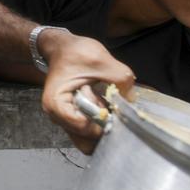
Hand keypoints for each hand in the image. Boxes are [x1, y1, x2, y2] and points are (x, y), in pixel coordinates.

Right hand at [40, 31, 134, 153]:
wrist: (62, 48)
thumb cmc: (75, 53)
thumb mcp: (100, 59)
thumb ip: (120, 79)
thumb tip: (133, 99)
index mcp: (57, 103)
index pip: (83, 127)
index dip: (101, 119)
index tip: (109, 105)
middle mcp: (57, 116)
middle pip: (85, 141)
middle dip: (103, 129)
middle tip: (110, 111)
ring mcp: (64, 120)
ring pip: (88, 141)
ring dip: (102, 127)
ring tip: (106, 107)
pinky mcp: (72, 119)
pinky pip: (88, 133)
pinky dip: (100, 125)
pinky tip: (105, 107)